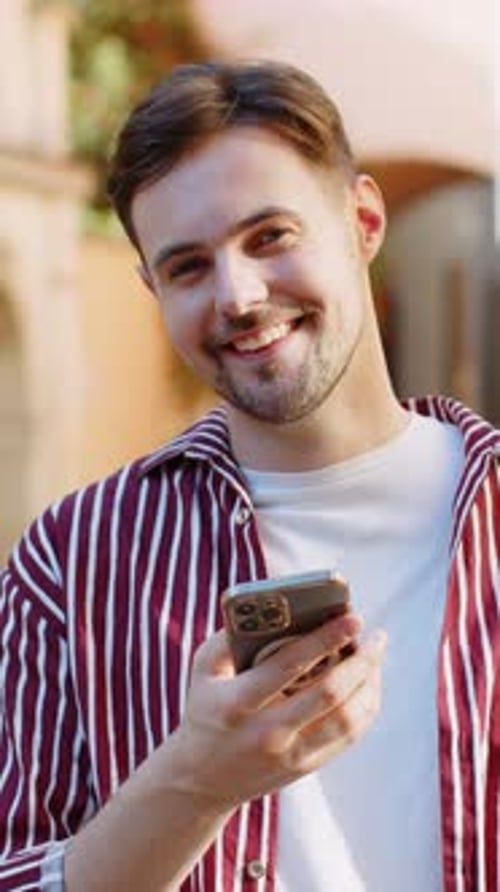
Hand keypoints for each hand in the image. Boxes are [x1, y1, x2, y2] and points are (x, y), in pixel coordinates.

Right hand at [169, 614, 386, 809]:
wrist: (201, 779)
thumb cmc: (205, 709)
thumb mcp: (203, 670)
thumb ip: (230, 636)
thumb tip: (272, 607)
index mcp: (238, 702)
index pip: (290, 664)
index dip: (326, 639)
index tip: (353, 617)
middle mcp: (267, 732)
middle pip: (329, 692)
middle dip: (361, 659)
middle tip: (376, 635)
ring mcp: (290, 753)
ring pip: (348, 717)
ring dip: (370, 682)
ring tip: (375, 654)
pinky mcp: (306, 766)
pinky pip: (350, 735)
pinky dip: (366, 705)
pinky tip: (369, 682)